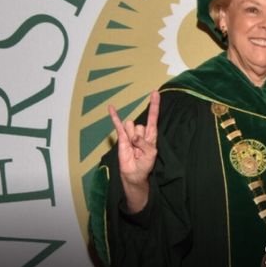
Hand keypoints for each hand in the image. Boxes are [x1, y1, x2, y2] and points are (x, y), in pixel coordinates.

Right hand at [108, 90, 159, 212]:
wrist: (134, 173)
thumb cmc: (145, 164)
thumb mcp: (151, 154)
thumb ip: (145, 143)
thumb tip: (134, 136)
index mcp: (151, 134)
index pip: (153, 117)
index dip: (154, 105)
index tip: (155, 92)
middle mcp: (141, 131)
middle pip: (139, 125)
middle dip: (140, 137)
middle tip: (140, 150)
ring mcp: (130, 133)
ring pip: (130, 125)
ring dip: (131, 137)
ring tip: (133, 149)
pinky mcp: (121, 137)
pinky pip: (117, 125)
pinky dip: (114, 116)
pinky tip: (111, 107)